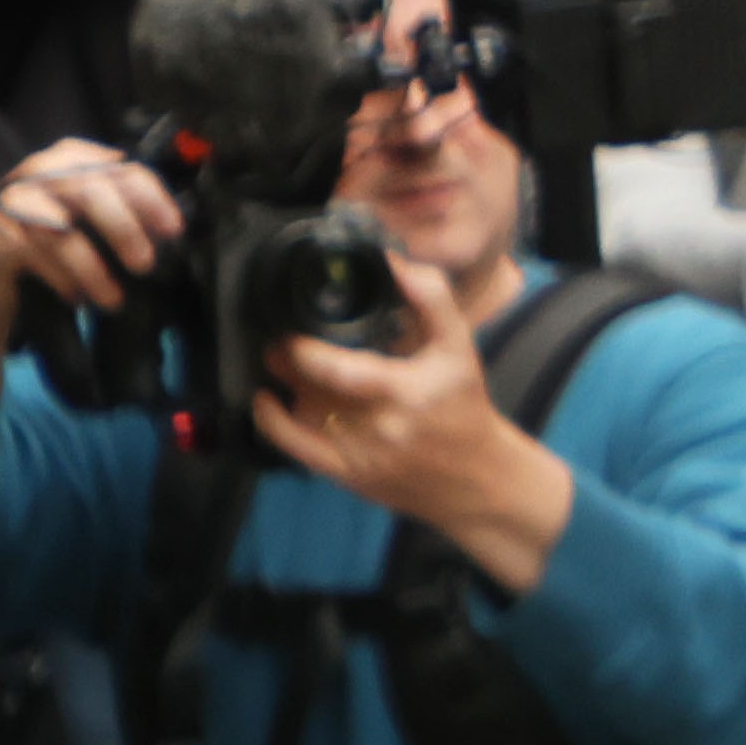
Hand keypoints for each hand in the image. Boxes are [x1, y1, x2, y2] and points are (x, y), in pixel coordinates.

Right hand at [0, 141, 173, 443]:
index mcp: (72, 162)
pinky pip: (32, 254)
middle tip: (146, 264)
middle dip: (123, 227)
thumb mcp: (83, 218)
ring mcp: (13, 201)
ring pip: (60, 228)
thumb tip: (176, 237)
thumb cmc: (41, 239)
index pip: (119, 167)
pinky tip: (76, 298)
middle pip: (89, 189)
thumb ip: (122, 214)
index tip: (174, 229)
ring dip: (92, 269)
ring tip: (113, 300)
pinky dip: (59, 279)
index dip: (150, 196)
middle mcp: (41, 173)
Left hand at [252, 262, 569, 591]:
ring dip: (290, 381)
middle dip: (288, 358)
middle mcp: (382, 426)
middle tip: (284, 340)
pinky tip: (266, 399)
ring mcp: (362, 453)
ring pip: (302, 407)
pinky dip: (272, 419)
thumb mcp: (459, 350)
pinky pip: (295, 446)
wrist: (479, 481)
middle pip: (311, 386)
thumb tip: (396, 263)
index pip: (339, 370)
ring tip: (295, 367)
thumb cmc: (464, 409)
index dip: (303, 347)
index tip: (295, 327)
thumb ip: (433, 301)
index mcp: (409, 391)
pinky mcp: (349, 474)